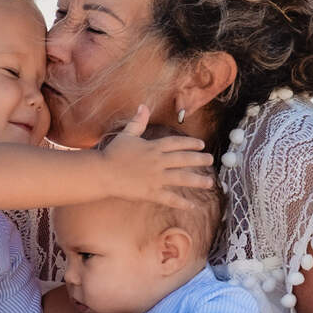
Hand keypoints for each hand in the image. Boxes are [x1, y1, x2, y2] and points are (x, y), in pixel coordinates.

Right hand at [100, 105, 214, 209]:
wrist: (102, 173)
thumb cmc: (112, 154)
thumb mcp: (126, 135)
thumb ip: (137, 122)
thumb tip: (144, 106)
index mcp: (153, 147)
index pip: (177, 143)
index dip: (190, 143)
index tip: (201, 144)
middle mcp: (158, 162)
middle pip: (184, 159)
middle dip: (199, 159)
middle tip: (210, 160)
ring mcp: (156, 178)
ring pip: (182, 178)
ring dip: (197, 180)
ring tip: (209, 182)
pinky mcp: (151, 192)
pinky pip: (170, 198)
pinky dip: (182, 203)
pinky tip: (192, 206)